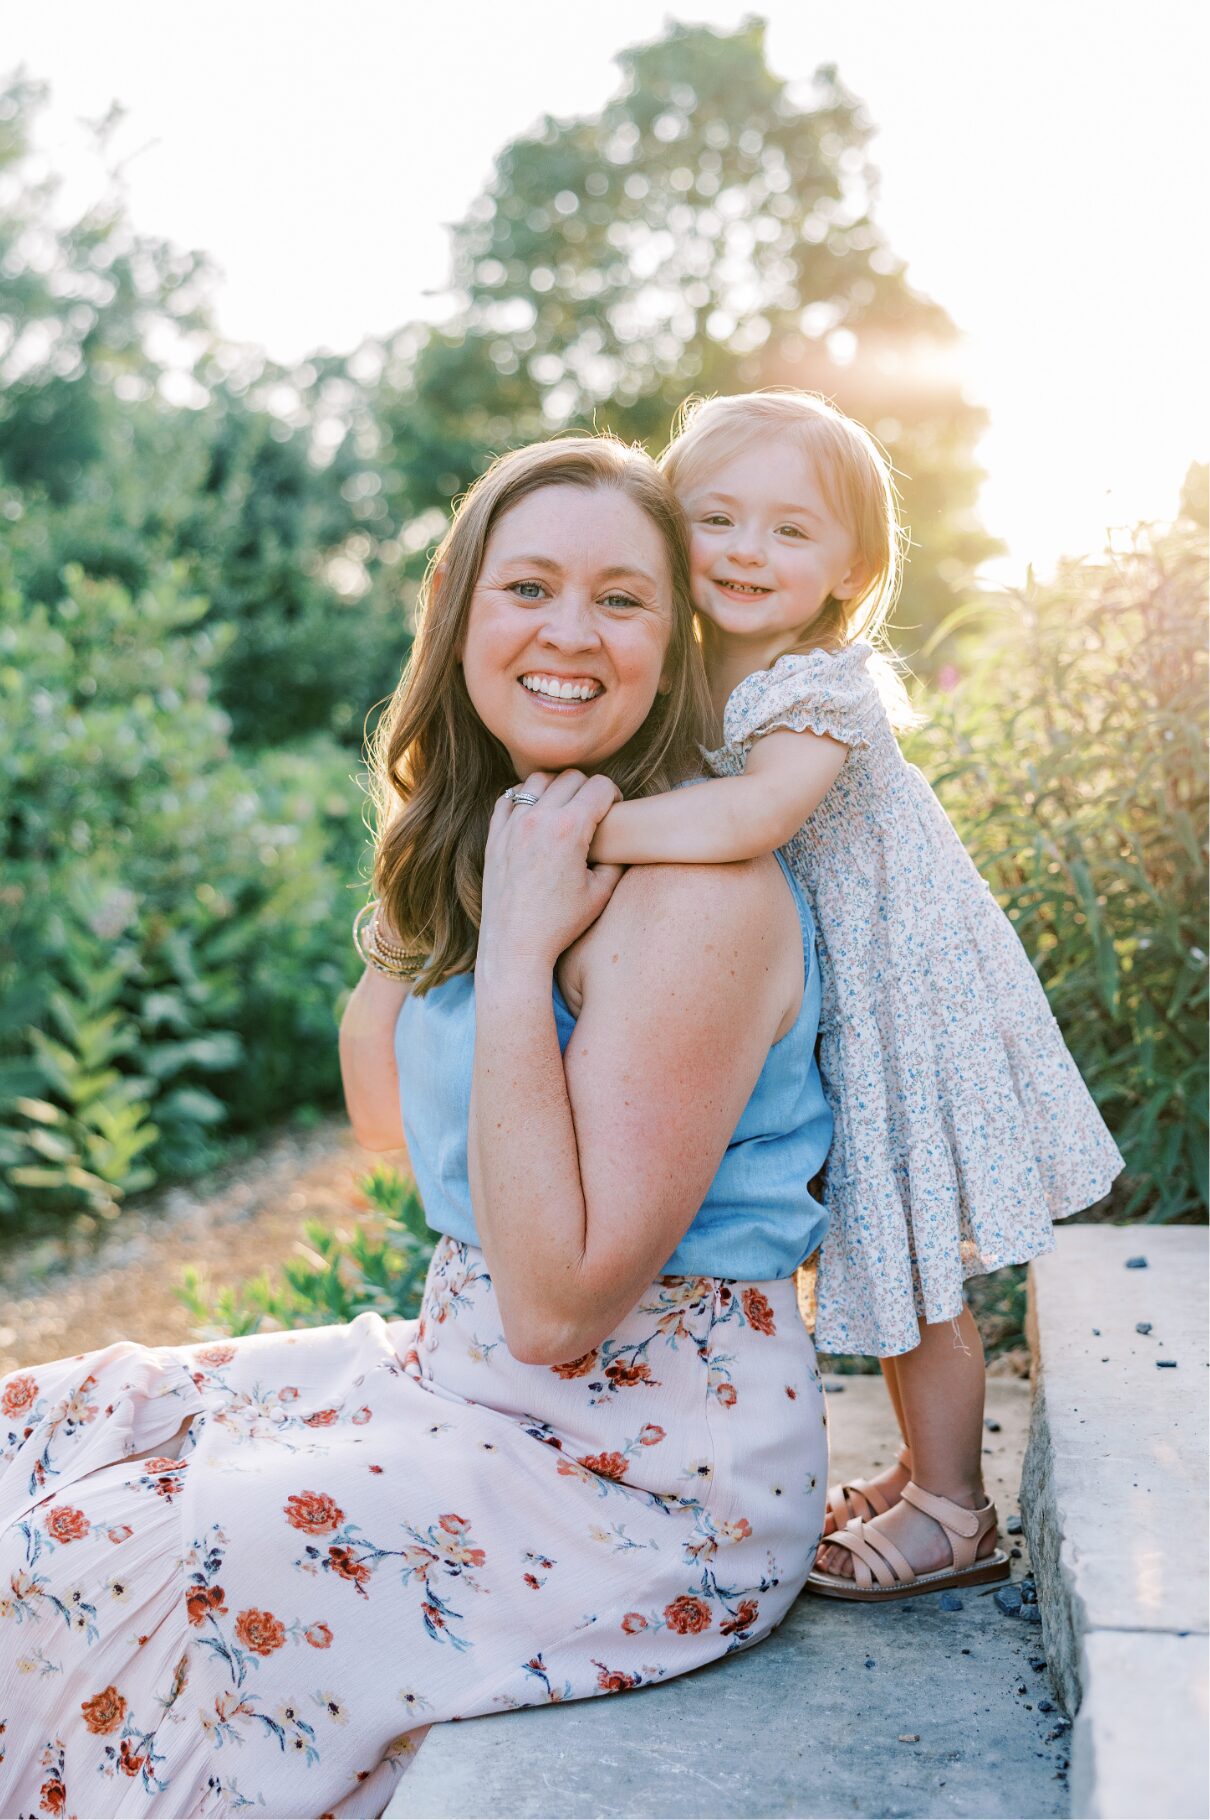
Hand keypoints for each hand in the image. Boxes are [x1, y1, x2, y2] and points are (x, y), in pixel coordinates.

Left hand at [479, 770, 623, 977]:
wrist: (515, 946)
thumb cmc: (561, 924)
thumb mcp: (601, 892)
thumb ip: (615, 857)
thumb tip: (619, 837)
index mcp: (569, 830)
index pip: (600, 786)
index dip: (614, 795)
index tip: (613, 811)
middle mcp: (538, 820)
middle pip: (571, 777)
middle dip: (588, 788)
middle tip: (592, 811)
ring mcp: (512, 826)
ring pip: (538, 780)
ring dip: (556, 788)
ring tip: (564, 808)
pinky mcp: (494, 837)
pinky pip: (508, 798)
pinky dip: (524, 798)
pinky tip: (535, 815)